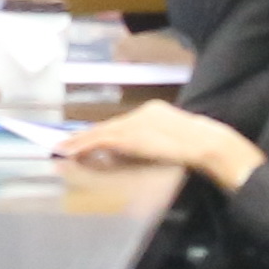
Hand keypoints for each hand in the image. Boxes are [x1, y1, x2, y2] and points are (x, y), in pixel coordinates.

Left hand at [62, 102, 261, 188]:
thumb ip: (154, 146)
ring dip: (79, 142)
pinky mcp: (131, 134)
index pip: (121, 125)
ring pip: (101, 132)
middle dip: (85, 137)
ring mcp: (136, 122)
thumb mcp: (172, 145)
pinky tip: (71, 151)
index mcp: (154, 112)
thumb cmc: (198, 149)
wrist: (208, 145)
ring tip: (60, 149)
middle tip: (64, 144)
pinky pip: (101, 140)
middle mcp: (142, 113)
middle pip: (109, 126)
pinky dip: (84, 146)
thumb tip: (136, 156)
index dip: (101, 134)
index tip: (84, 140)